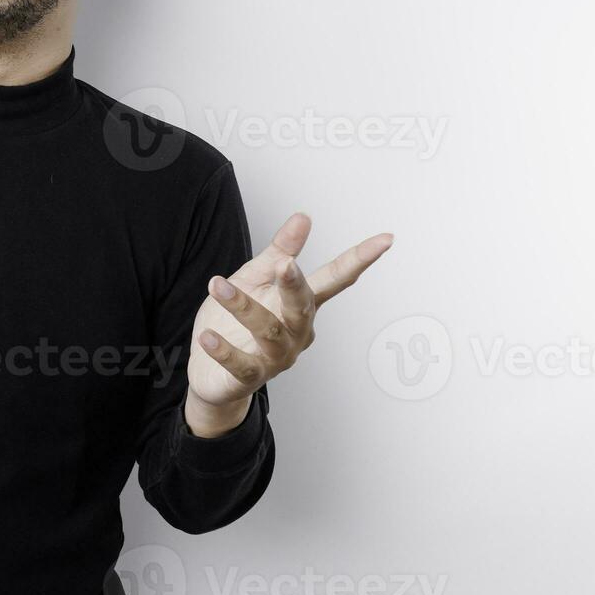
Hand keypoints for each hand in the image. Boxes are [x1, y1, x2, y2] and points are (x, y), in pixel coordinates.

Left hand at [184, 213, 392, 434]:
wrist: (211, 372)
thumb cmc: (237, 322)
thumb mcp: (256, 279)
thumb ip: (280, 251)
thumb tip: (304, 217)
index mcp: (300, 306)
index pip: (334, 279)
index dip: (359, 259)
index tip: (386, 239)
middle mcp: (295, 333)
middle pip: (302, 308)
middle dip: (295, 286)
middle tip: (286, 264)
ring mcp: (275, 358)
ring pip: (268, 332)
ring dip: (243, 307)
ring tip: (217, 284)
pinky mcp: (248, 377)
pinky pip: (241, 365)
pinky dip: (224, 350)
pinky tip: (208, 336)